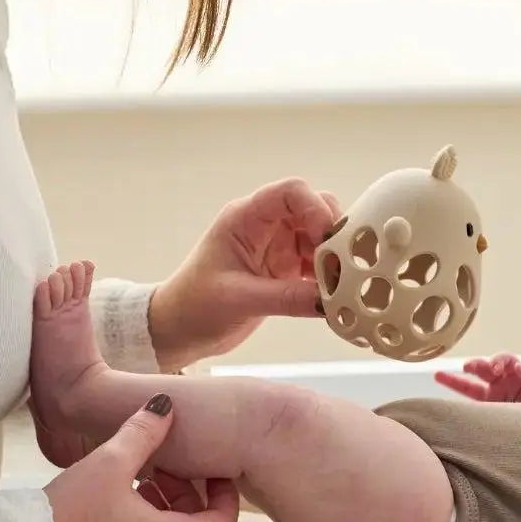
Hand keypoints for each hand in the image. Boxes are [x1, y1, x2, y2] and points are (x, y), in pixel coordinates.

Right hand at [43, 398, 239, 521]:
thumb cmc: (68, 514)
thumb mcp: (109, 462)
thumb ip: (143, 432)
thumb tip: (167, 405)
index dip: (224, 495)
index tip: (208, 471)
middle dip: (182, 497)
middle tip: (159, 469)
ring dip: (155, 514)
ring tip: (129, 483)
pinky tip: (102, 509)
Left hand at [148, 179, 341, 368]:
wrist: (179, 330)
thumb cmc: (193, 306)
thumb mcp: (238, 300)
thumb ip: (285, 298)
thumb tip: (330, 300)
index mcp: (246, 218)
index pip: (291, 192)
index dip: (315, 208)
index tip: (328, 239)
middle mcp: (266, 226)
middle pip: (315, 209)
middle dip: (333, 234)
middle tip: (342, 266)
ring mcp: (278, 247)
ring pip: (322, 237)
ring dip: (335, 258)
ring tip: (340, 286)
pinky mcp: (286, 270)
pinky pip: (319, 264)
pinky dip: (330, 278)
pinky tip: (333, 297)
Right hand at [436, 354, 520, 405]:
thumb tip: (520, 366)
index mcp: (520, 376)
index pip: (507, 361)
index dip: (501, 361)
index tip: (498, 369)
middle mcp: (504, 384)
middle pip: (487, 368)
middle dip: (480, 365)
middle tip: (478, 369)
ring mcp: (491, 398)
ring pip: (472, 382)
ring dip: (459, 377)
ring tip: (442, 375)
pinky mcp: (483, 412)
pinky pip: (466, 399)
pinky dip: (452, 387)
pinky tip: (439, 378)